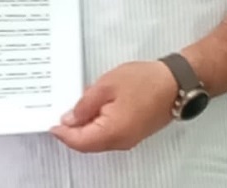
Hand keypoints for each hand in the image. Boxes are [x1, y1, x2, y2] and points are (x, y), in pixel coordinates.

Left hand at [50, 59, 178, 152]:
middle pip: (88, 144)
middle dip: (72, 132)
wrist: (175, 83)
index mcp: (113, 131)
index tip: (52, 124)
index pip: (80, 141)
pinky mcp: (134, 132)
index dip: (63, 134)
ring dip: (84, 129)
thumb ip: (84, 105)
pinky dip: (97, 126)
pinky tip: (92, 109)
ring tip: (75, 108)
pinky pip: (109, 135)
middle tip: (59, 115)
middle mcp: (122, 141)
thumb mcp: (105, 86)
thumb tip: (70, 119)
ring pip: (98, 140)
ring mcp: (129, 138)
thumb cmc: (145, 81)